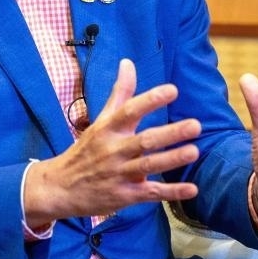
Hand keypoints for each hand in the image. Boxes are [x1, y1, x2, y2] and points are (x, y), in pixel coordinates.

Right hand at [23, 59, 200, 226]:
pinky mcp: (124, 195)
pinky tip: (192, 189)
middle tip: (196, 125)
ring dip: (172, 159)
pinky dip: (171, 192)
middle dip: (170, 133)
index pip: (129, 111)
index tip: (172, 90)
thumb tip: (128, 62)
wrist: (61, 187)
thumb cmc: (87, 150)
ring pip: (148, 165)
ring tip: (194, 152)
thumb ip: (119, 93)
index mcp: (108, 129)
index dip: (150, 100)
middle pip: (144, 140)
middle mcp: (114, 150)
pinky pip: (150, 193)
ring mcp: (119, 174)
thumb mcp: (100, 120)